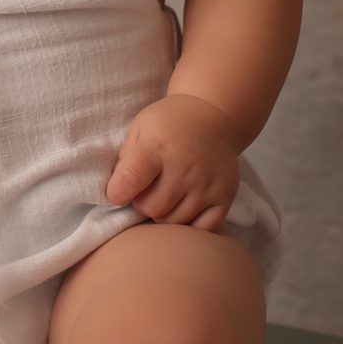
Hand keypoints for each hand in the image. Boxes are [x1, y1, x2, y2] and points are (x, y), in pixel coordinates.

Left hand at [103, 93, 243, 232]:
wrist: (213, 115)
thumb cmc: (168, 124)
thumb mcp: (139, 128)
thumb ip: (125, 160)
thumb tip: (116, 193)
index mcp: (157, 146)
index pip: (130, 180)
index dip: (117, 192)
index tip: (119, 190)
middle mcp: (185, 166)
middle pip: (152, 208)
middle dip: (143, 203)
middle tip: (148, 189)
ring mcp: (207, 183)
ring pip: (174, 222)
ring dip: (164, 214)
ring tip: (167, 194)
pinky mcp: (226, 196)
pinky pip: (202, 228)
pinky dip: (189, 222)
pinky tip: (185, 205)